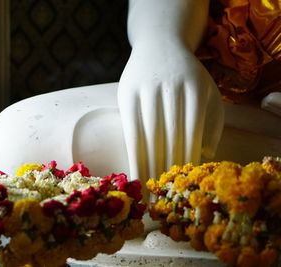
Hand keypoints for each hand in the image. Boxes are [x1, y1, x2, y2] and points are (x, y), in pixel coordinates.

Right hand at [118, 45, 223, 182]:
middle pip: (170, 137)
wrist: (158, 44)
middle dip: (168, 167)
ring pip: (149, 136)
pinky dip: (133, 155)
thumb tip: (205, 156)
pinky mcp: (126, 94)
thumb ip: (212, 122)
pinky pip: (130, 131)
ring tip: (151, 189)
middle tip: (167, 193)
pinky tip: (135, 172)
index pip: (191, 132)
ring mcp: (145, 90)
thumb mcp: (206, 91)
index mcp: (194, 89)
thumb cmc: (186, 75)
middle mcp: (169, 88)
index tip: (185, 182)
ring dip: (150, 166)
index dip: (187, 159)